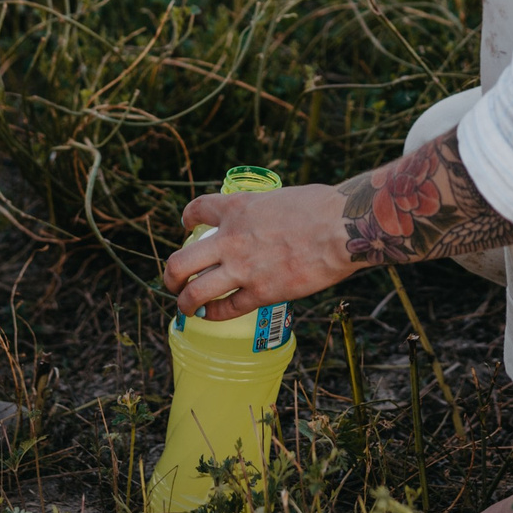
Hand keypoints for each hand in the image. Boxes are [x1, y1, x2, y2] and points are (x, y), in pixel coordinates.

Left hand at [161, 183, 357, 322]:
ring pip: (195, 292)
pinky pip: (227, 309)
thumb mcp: (281, 197)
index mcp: (237, 208)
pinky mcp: (261, 293)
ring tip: (185, 307)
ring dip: (184, 302)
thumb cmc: (322, 206)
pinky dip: (214, 314)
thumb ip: (264, 211)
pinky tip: (212, 315)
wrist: (341, 228)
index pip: (197, 210)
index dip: (186, 217)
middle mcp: (231, 239)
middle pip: (180, 261)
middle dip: (171, 275)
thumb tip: (265, 221)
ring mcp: (243, 269)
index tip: (186, 225)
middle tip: (173, 281)